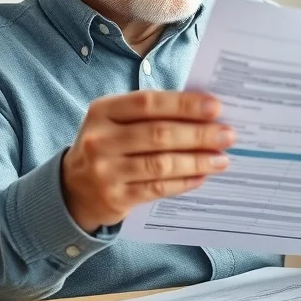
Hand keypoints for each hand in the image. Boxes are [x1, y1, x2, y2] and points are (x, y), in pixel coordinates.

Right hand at [60, 90, 234, 232]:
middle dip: (199, 134)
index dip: (184, 104)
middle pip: (158, 134)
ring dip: (197, 161)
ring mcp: (105, 171)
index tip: (216, 107)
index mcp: (103, 111)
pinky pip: (157, 188)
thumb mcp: (117, 122)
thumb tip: (204, 114)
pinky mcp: (115, 198)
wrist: (73, 188)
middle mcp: (100, 139)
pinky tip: (202, 176)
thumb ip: (153, 114)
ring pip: (161, 164)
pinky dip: (184, 182)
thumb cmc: (108, 145)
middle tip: (228, 135)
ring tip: (222, 159)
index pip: (148, 103)